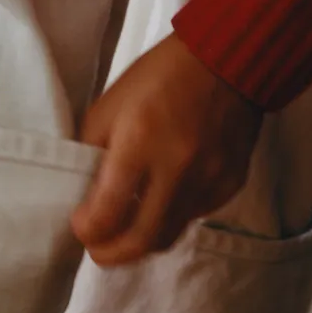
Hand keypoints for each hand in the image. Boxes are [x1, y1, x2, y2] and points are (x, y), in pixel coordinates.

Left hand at [74, 34, 263, 265]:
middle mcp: (176, 168)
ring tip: (125, 232)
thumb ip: (92, 155)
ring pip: (168, 235)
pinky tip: (161, 202)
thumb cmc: (157, 78)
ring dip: (140, 241)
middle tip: (97, 250)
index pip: (106, 214)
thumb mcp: (108, 108)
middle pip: (140, 240)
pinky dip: (171, 218)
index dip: (87, 230)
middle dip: (111, 254)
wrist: (227, 58)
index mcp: (138, 144)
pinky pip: (194, 216)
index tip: (81, 226)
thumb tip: (85, 198)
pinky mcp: (230, 183)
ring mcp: (208, 179)